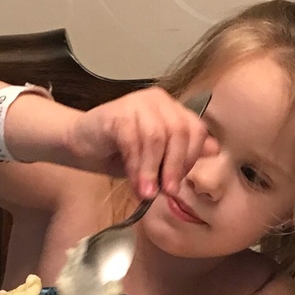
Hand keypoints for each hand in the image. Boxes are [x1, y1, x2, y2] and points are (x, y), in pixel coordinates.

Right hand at [69, 86, 218, 198]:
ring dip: (153, 170)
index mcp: (171, 108)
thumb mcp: (155, 157)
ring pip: (156, 137)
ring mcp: (136, 103)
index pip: (195, 129)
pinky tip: (135, 183)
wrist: (80, 143)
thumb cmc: (118, 151)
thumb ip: (180, 152)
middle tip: (168, 191)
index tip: (179, 183)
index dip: (191, 158)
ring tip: (148, 193)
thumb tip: (214, 150)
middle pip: (178, 132)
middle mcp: (157, 100)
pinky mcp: (116, 113)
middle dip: (175, 165)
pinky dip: (136, 166)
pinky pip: (133, 140)